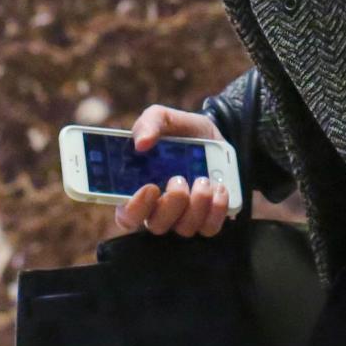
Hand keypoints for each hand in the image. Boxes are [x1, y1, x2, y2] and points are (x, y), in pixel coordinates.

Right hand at [106, 105, 233, 238]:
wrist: (214, 137)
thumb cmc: (181, 132)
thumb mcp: (164, 118)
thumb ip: (149, 124)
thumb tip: (141, 142)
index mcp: (138, 190)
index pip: (126, 216)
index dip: (135, 208)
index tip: (149, 187)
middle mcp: (158, 210)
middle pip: (156, 225)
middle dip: (172, 203)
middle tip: (179, 178)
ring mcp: (183, 218)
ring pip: (184, 228)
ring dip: (197, 203)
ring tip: (204, 178)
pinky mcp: (207, 220)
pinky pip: (210, 227)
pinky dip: (216, 208)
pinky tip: (219, 188)